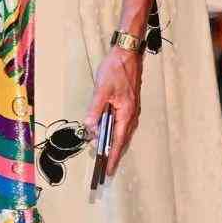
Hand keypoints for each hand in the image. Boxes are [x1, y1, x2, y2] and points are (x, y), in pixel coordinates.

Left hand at [84, 47, 142, 176]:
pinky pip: (123, 122)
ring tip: (107, 153)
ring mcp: (132, 108)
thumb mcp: (102, 89)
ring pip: (124, 131)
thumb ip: (95, 109)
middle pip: (123, 138)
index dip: (112, 156)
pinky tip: (110, 130)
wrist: (127, 52)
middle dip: (114, 152)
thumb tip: (89, 128)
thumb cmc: (115, 69)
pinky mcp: (129, 102)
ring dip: (115, 142)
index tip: (108, 170)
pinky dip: (117, 131)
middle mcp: (132, 113)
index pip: (118, 140)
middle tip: (106, 167)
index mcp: (126, 113)